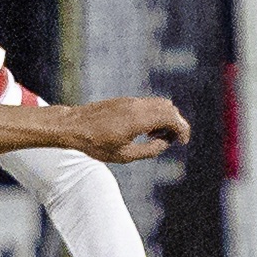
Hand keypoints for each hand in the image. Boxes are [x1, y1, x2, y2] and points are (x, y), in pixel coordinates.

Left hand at [66, 97, 190, 163]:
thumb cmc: (96, 144)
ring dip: (165, 118)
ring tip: (154, 136)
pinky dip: (154, 114)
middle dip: (175, 124)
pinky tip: (143, 129)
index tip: (182, 142)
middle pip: (170, 109)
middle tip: (170, 141)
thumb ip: (149, 150)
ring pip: (160, 103)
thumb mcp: (124, 155)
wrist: (73, 126)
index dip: (183, 130)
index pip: (173, 118)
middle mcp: (138, 106)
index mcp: (140, 119)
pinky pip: (148, 103)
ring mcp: (131, 101)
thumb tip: (165, 143)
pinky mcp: (125, 100)